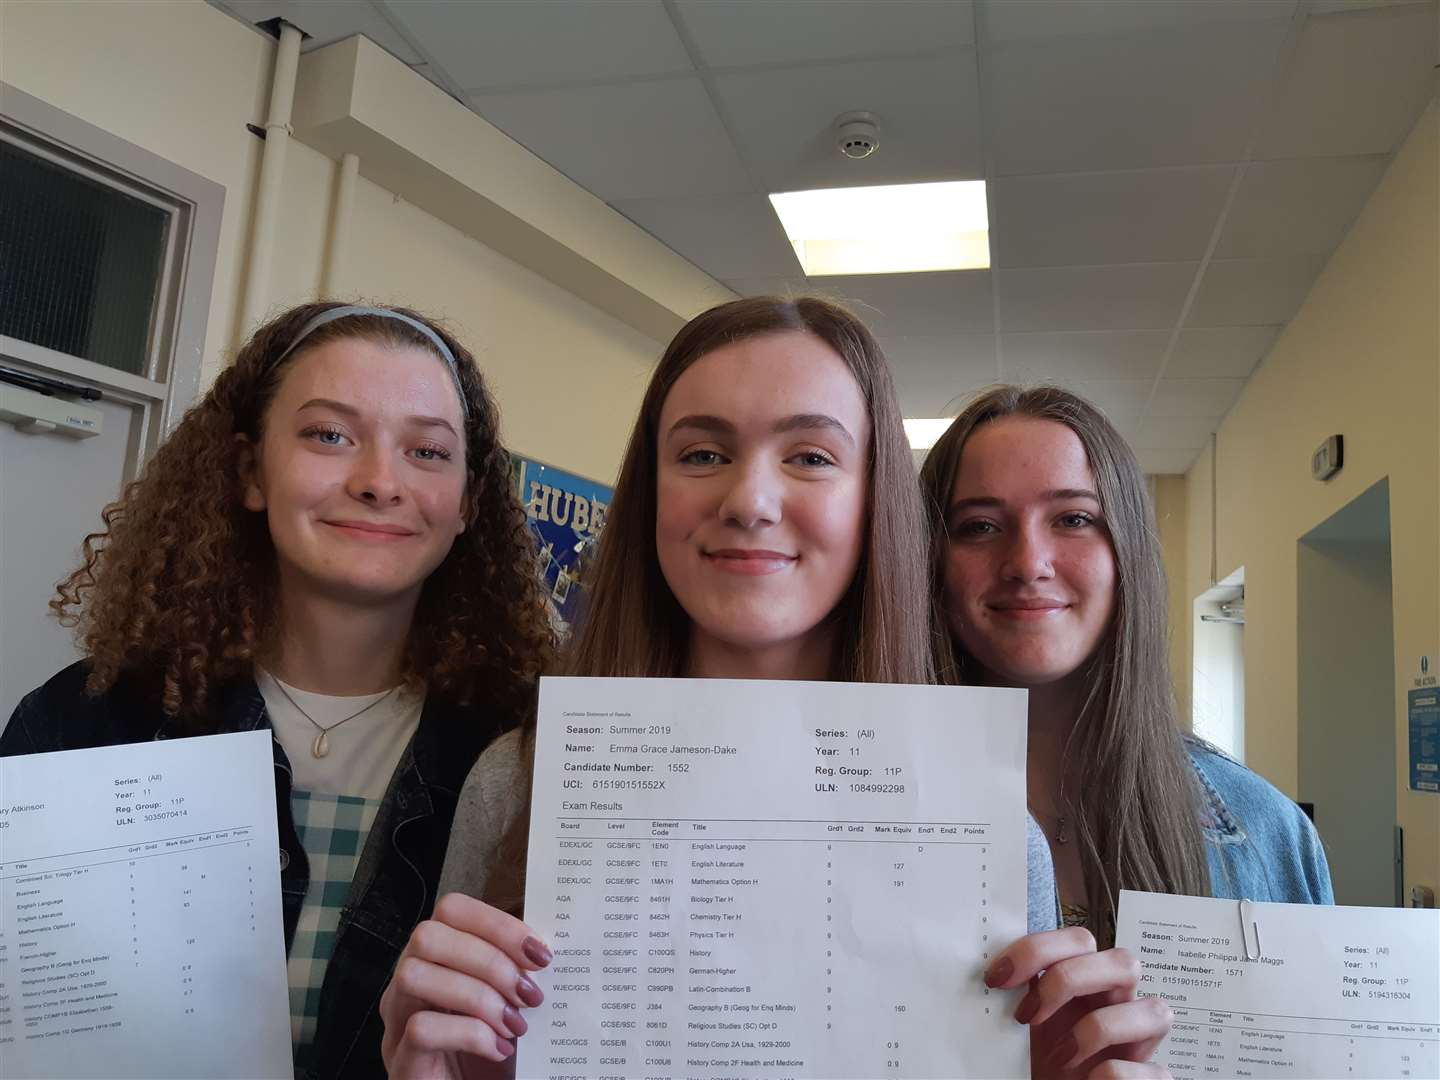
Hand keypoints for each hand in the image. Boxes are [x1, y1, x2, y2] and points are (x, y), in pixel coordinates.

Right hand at [380, 892, 552, 1078]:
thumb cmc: (493, 1053)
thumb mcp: (507, 1004)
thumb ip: (517, 971)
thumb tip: (544, 947)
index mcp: (434, 960)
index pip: (450, 910)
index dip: (496, 923)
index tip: (539, 953)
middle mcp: (406, 985)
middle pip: (428, 936)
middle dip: (488, 959)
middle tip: (528, 992)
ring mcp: (396, 1024)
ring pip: (414, 975)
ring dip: (477, 995)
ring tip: (515, 1023)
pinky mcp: (400, 1062)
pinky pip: (420, 1029)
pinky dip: (469, 1034)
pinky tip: (499, 1049)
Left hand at [985, 927, 1172, 1078]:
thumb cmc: (1037, 1061)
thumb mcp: (1021, 1023)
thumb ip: (1018, 994)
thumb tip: (988, 974)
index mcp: (1087, 981)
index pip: (1079, 940)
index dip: (1038, 949)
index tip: (996, 978)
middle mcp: (1118, 1003)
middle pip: (1122, 960)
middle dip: (1069, 980)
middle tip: (1027, 1014)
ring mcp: (1141, 1041)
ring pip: (1155, 1009)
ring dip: (1098, 1029)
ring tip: (1060, 1057)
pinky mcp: (1152, 1079)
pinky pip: (1155, 1071)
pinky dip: (1117, 1076)